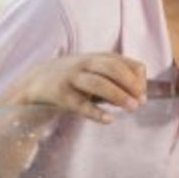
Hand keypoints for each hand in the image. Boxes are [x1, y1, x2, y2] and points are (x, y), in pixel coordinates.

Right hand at [8, 52, 144, 122]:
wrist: (35, 81)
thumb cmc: (73, 79)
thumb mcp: (94, 73)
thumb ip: (115, 81)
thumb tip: (141, 97)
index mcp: (96, 58)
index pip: (123, 62)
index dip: (137, 77)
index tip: (144, 94)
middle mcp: (85, 64)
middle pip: (112, 68)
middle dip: (130, 84)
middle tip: (140, 102)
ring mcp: (71, 77)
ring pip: (97, 83)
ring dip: (118, 95)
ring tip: (132, 108)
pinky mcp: (60, 93)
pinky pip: (79, 103)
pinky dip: (95, 112)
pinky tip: (109, 120)